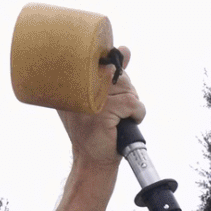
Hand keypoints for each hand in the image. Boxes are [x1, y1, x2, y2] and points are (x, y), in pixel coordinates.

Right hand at [60, 45, 145, 168]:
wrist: (93, 160)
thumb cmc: (96, 130)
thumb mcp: (102, 98)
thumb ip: (110, 74)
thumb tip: (125, 49)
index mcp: (73, 82)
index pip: (101, 61)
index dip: (114, 65)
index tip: (119, 65)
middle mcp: (77, 89)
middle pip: (118, 75)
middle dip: (126, 91)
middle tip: (117, 110)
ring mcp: (89, 101)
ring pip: (127, 90)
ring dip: (131, 105)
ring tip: (118, 118)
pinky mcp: (102, 114)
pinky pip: (132, 103)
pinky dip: (136, 114)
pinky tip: (125, 124)